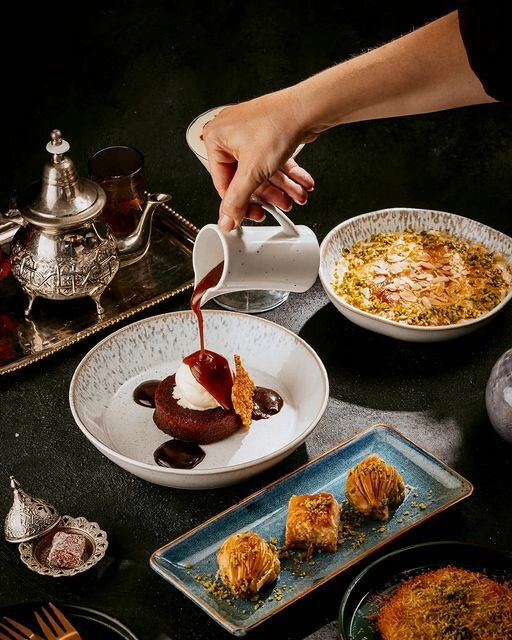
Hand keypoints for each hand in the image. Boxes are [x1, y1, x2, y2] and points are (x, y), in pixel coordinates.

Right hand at [202, 90, 315, 230]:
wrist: (309, 107)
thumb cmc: (278, 124)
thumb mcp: (253, 172)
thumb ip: (238, 200)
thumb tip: (227, 219)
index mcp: (216, 139)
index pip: (223, 184)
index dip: (240, 203)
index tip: (252, 215)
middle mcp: (230, 135)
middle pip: (245, 179)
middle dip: (268, 195)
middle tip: (278, 206)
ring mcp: (250, 134)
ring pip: (263, 171)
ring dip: (281, 187)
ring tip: (294, 196)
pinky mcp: (267, 135)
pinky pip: (273, 162)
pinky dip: (287, 174)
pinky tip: (299, 184)